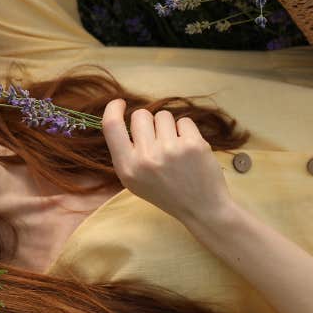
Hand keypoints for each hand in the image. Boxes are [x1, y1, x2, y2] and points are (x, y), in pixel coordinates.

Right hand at [101, 99, 232, 224]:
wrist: (202, 209)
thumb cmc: (166, 193)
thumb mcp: (135, 181)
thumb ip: (127, 153)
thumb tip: (124, 119)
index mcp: (127, 168)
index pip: (111, 125)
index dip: (113, 109)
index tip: (120, 104)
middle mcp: (146, 158)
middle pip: (140, 115)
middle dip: (149, 122)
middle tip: (158, 141)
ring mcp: (170, 150)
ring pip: (163, 115)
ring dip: (169, 127)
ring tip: (175, 149)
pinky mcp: (193, 144)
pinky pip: (184, 121)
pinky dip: (187, 131)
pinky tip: (189, 150)